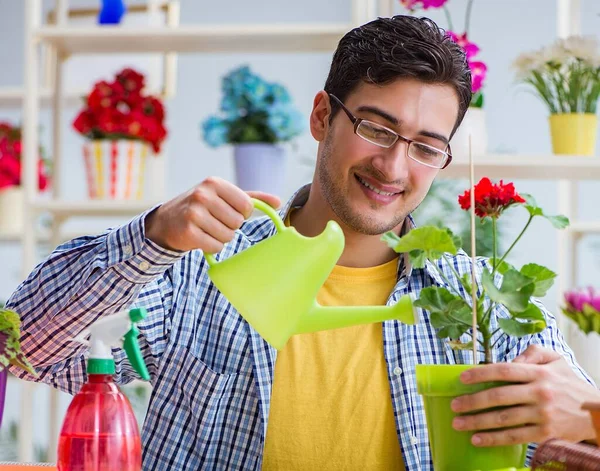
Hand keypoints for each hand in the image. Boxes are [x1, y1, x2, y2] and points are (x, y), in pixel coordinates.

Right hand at [145, 177, 279, 252]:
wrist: (167, 221)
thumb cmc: (201, 207)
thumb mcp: (224, 196)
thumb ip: (252, 197)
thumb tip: (278, 202)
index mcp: (215, 183)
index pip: (246, 206)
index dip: (241, 213)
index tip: (228, 211)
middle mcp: (203, 195)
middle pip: (238, 222)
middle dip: (229, 226)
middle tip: (214, 221)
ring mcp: (194, 213)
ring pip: (228, 236)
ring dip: (220, 237)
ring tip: (206, 229)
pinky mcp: (189, 232)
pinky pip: (215, 246)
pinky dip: (211, 246)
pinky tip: (200, 237)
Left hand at [450, 344, 599, 446]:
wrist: (596, 412)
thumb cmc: (569, 383)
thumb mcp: (555, 359)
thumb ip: (532, 352)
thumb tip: (510, 358)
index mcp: (539, 373)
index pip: (504, 370)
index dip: (480, 374)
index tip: (461, 378)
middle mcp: (539, 393)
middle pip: (499, 396)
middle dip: (473, 401)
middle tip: (454, 405)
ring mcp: (542, 414)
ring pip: (503, 419)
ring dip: (478, 422)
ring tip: (458, 423)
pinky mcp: (545, 433)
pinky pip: (514, 437)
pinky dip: (494, 439)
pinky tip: (477, 439)